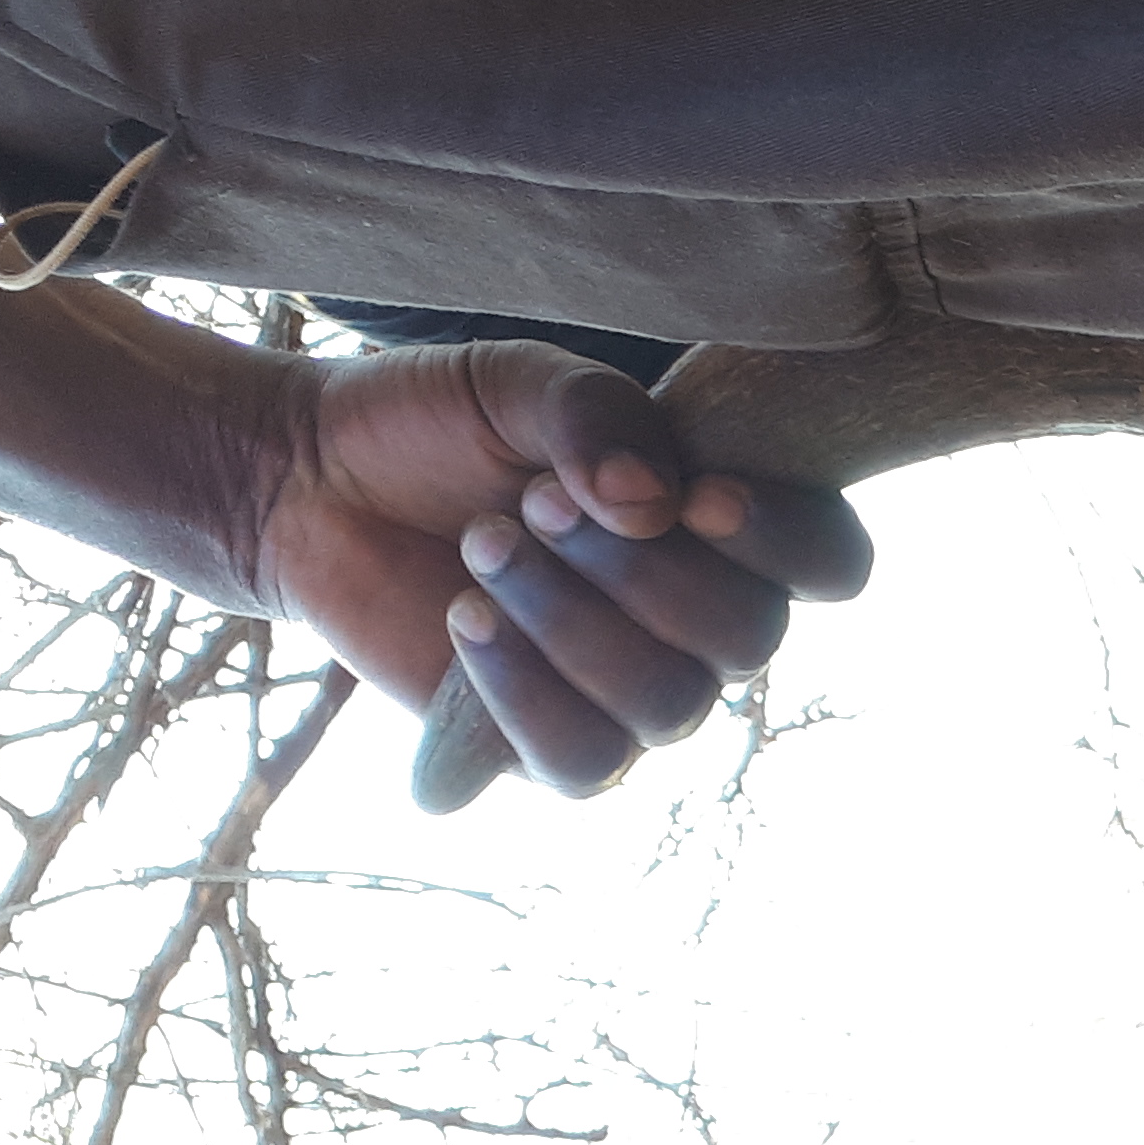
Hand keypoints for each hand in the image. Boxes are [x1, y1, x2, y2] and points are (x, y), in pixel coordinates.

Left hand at [238, 339, 872, 795]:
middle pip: (750, 642)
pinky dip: (522, 694)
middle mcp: (700, 621)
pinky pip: (586, 764)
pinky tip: (465, 622)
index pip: (833, 562)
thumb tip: (657, 502)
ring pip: (671, 709)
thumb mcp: (518, 380)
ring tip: (482, 548)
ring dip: (570, 624)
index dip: (788, 544)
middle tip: (533, 503)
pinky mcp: (549, 747)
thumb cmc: (435, 422)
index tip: (697, 495)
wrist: (310, 479)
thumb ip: (596, 415)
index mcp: (724, 523)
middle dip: (638, 572)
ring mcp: (631, 692)